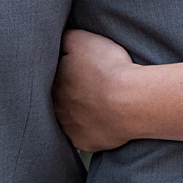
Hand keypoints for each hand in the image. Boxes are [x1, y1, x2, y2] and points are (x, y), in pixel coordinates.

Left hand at [52, 27, 138, 151]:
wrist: (131, 101)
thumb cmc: (107, 68)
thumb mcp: (81, 39)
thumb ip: (63, 39)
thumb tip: (57, 43)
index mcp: (52, 82)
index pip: (52, 77)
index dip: (67, 73)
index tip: (80, 71)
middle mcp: (55, 107)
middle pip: (59, 99)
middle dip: (71, 94)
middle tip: (91, 88)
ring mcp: (68, 127)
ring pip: (70, 118)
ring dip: (80, 113)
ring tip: (99, 105)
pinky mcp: (83, 143)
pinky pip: (84, 136)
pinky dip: (93, 130)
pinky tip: (103, 121)